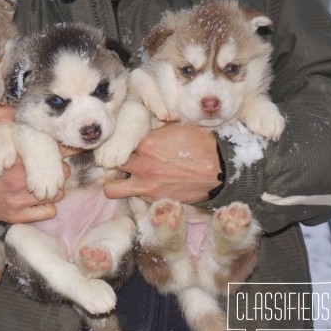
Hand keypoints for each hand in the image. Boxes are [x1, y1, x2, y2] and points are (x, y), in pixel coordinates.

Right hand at [0, 104, 69, 222]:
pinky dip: (48, 205)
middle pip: (61, 173)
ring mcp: (21, 200)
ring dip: (55, 187)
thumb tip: (11, 108)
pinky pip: (49, 211)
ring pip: (57, 193)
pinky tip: (39, 198)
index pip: (51, 150)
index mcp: (14, 159)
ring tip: (46, 182)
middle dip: (59, 168)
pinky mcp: (19, 216)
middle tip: (52, 166)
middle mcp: (20, 181)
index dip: (62, 148)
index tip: (64, 148)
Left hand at [104, 123, 221, 203]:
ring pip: (111, 189)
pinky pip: (135, 199)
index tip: (119, 145)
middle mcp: (141, 165)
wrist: (220, 170)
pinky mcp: (155, 201)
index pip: (118, 143)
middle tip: (116, 162)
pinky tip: (147, 188)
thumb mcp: (175, 129)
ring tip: (121, 180)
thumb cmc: (201, 145)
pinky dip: (138, 194)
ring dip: (114, 184)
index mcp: (146, 143)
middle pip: (109, 163)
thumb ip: (154, 134)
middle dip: (111, 162)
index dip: (118, 144)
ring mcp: (146, 185)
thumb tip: (143, 135)